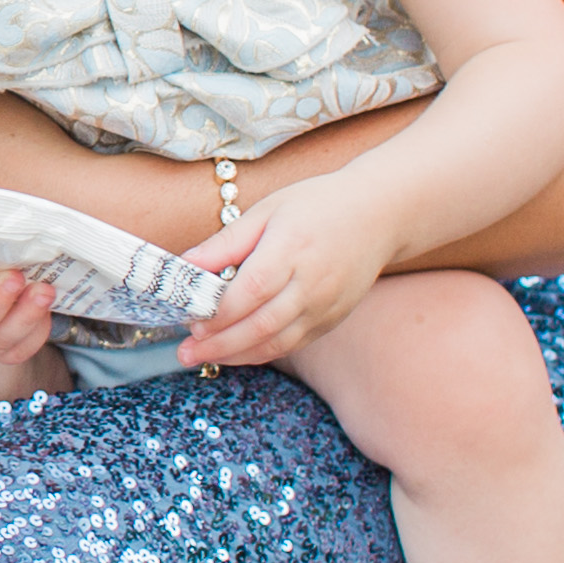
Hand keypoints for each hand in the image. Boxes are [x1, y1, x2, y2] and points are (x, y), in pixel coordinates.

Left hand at [178, 174, 395, 367]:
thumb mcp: (267, 210)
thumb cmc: (317, 205)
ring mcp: (326, 305)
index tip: (190, 320)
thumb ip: (227, 242)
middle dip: (220, 343)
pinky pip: (293, 343)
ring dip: (236, 354)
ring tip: (202, 357)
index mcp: (292, 249)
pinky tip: (235, 352)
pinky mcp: (332, 319)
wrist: (378, 215)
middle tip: (185, 352)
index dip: (220, 311)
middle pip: (262, 324)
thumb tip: (185, 264)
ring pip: (278, 342)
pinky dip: (261, 352)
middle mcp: (312, 283)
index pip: (252, 290)